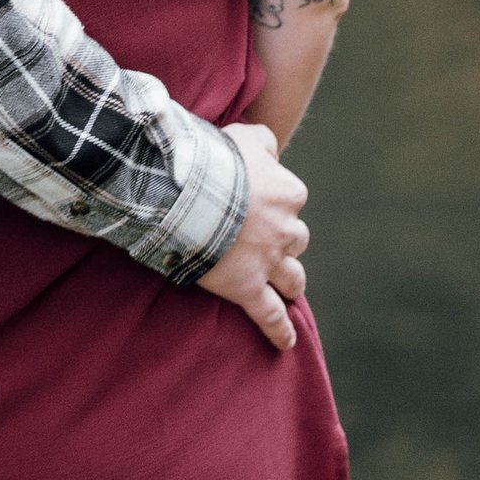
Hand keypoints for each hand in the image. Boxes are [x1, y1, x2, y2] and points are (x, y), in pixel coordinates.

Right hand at [197, 121, 308, 352]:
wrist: (184, 193)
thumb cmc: (208, 160)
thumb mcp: (240, 136)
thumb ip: (260, 140)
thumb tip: (267, 147)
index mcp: (288, 193)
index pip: (290, 199)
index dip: (271, 204)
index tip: (251, 203)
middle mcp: (286, 229)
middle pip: (295, 240)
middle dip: (282, 242)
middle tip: (259, 242)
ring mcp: (268, 262)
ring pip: (293, 278)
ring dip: (290, 282)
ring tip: (284, 288)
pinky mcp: (248, 289)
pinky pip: (270, 315)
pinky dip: (280, 331)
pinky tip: (286, 344)